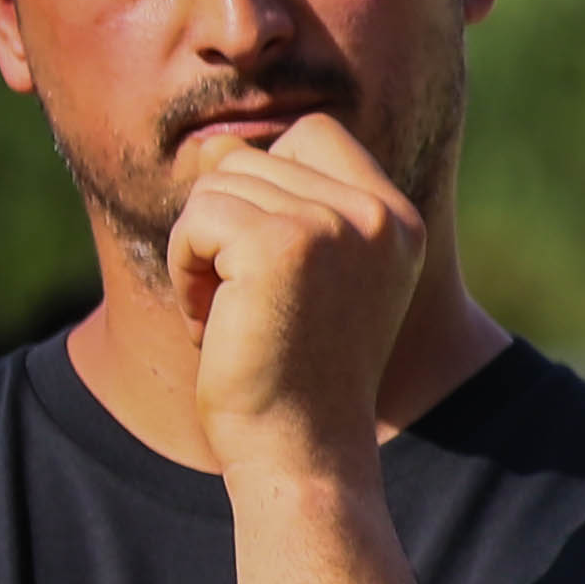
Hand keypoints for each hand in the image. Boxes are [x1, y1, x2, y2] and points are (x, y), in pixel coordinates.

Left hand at [162, 108, 434, 467]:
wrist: (302, 449)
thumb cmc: (295, 371)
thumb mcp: (313, 276)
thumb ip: (287, 203)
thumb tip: (216, 144)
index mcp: (398, 220)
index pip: (312, 134)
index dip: (267, 183)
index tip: (268, 264)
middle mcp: (377, 216)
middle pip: (253, 156)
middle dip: (226, 223)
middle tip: (248, 298)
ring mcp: (335, 226)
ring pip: (218, 183)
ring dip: (201, 248)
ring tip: (234, 311)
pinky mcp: (281, 244)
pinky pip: (196, 219)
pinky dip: (185, 269)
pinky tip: (214, 319)